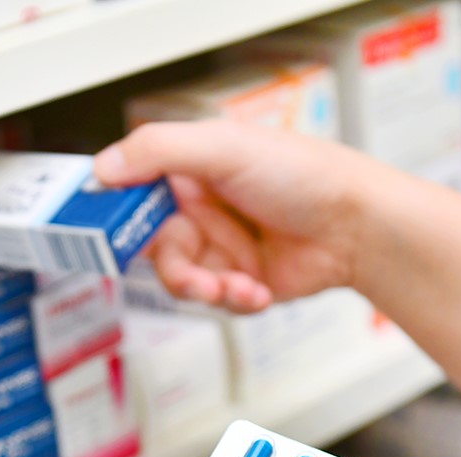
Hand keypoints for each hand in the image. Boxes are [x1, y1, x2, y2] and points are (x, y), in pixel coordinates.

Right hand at [94, 120, 373, 311]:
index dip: (121, 217)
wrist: (358, 227)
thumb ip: (158, 151)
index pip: (136, 193)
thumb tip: (102, 168)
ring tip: (235, 286)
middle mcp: (204, 209)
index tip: (109, 236)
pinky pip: (218, 302)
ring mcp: (223, 247)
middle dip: (176, 269)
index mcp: (193, 169)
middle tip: (194, 277)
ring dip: (208, 289)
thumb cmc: (304, 175)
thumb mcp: (224, 149)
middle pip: (157, 249)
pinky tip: (260, 289)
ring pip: (185, 281)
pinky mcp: (243, 281)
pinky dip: (236, 300)